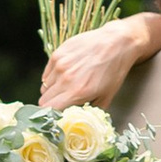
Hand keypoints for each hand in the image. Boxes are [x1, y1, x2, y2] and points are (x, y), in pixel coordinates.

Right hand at [41, 13, 160, 107]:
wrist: (117, 42)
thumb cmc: (114, 69)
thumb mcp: (107, 96)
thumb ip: (91, 111)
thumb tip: (80, 119)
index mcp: (77, 92)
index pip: (49, 109)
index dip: (51, 114)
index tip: (56, 115)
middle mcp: (65, 79)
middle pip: (44, 99)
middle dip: (52, 103)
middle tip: (63, 102)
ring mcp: (60, 64)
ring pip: (45, 86)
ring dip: (53, 90)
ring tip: (67, 86)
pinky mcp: (58, 53)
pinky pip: (47, 73)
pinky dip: (53, 77)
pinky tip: (65, 74)